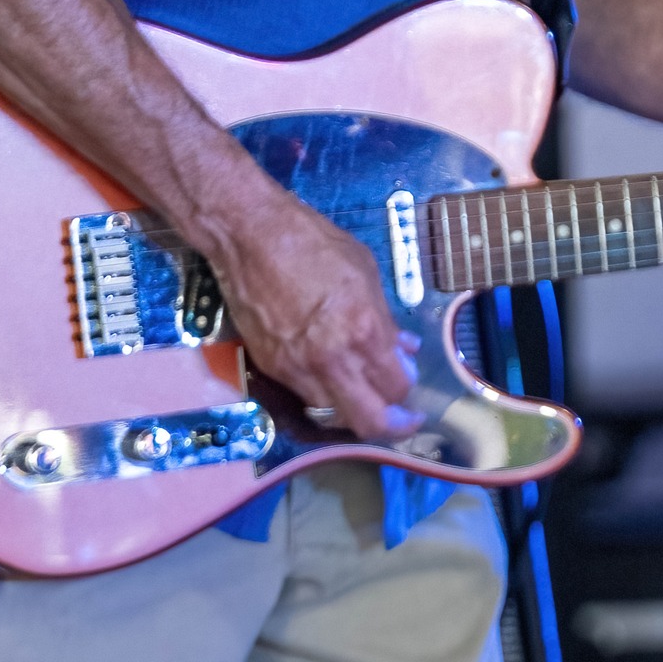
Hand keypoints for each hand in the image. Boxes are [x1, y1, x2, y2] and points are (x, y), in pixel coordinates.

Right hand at [199, 178, 419, 440]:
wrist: (252, 236)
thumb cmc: (314, 243)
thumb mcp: (365, 272)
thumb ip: (386, 318)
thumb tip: (404, 348)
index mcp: (363, 329)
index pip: (396, 386)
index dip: (408, 390)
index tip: (410, 382)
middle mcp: (333, 359)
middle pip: (369, 420)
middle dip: (391, 425)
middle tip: (400, 418)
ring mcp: (299, 368)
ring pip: (335, 414)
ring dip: (354, 408)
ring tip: (364, 392)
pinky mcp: (272, 368)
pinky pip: (306, 396)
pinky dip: (325, 394)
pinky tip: (333, 378)